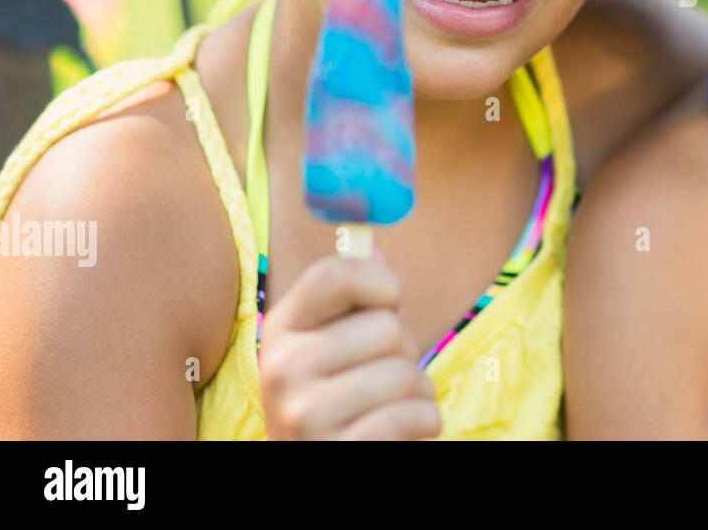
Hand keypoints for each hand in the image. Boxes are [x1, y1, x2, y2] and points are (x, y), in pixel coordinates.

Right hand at [259, 255, 440, 439]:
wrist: (322, 463)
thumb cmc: (344, 401)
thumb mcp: (334, 347)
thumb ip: (353, 300)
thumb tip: (373, 245)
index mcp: (282, 329)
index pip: (333, 274)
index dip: (381, 280)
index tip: (392, 302)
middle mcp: (282, 367)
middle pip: (387, 327)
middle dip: (406, 351)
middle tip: (387, 377)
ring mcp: (303, 414)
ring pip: (405, 374)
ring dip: (419, 392)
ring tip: (394, 407)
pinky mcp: (333, 451)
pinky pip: (411, 416)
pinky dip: (424, 422)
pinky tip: (403, 432)